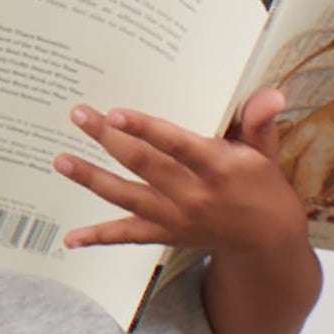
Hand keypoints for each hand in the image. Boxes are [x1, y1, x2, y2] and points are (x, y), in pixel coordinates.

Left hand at [54, 87, 307, 258]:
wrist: (266, 239)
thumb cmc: (261, 185)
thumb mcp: (264, 150)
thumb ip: (258, 120)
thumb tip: (272, 94)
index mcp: (218, 169)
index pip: (177, 146)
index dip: (145, 129)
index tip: (116, 113)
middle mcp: (194, 196)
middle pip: (143, 165)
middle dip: (108, 139)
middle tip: (79, 115)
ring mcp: (176, 218)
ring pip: (127, 196)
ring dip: (91, 178)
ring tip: (60, 160)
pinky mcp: (166, 234)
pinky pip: (128, 236)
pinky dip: (99, 237)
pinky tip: (70, 237)